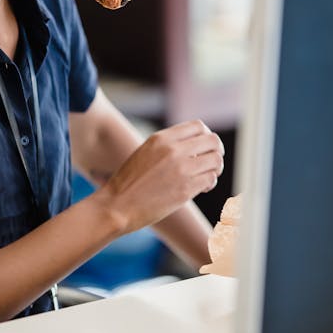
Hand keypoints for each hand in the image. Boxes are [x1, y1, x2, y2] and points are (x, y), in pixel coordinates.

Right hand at [98, 120, 224, 234]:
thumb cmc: (128, 183)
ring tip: (205, 177)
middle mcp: (173, 150)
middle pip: (213, 141)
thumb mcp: (145, 153)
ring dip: (215, 168)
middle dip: (216, 151)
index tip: (203, 148)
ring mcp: (181, 169)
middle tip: (209, 162)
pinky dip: (210, 183)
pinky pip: (211, 179)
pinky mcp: (185, 189)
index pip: (199, 126)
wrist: (116, 206)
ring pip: (216, 160)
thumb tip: (193, 147)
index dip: (206, 136)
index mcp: (161, 138)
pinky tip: (201, 188)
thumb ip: (167, 146)